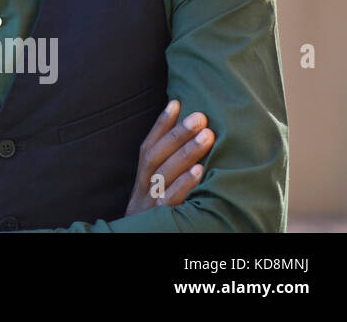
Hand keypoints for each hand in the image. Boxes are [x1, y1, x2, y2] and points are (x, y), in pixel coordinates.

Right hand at [124, 99, 213, 216]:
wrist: (137, 244)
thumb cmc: (153, 223)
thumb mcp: (153, 198)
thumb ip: (165, 175)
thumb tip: (188, 147)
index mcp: (140, 182)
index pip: (148, 147)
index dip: (160, 125)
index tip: (176, 101)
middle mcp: (142, 190)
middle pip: (155, 156)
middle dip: (177, 133)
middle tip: (200, 115)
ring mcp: (150, 205)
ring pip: (164, 174)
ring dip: (185, 152)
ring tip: (208, 134)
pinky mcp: (160, 221)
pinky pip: (171, 201)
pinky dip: (184, 184)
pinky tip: (199, 171)